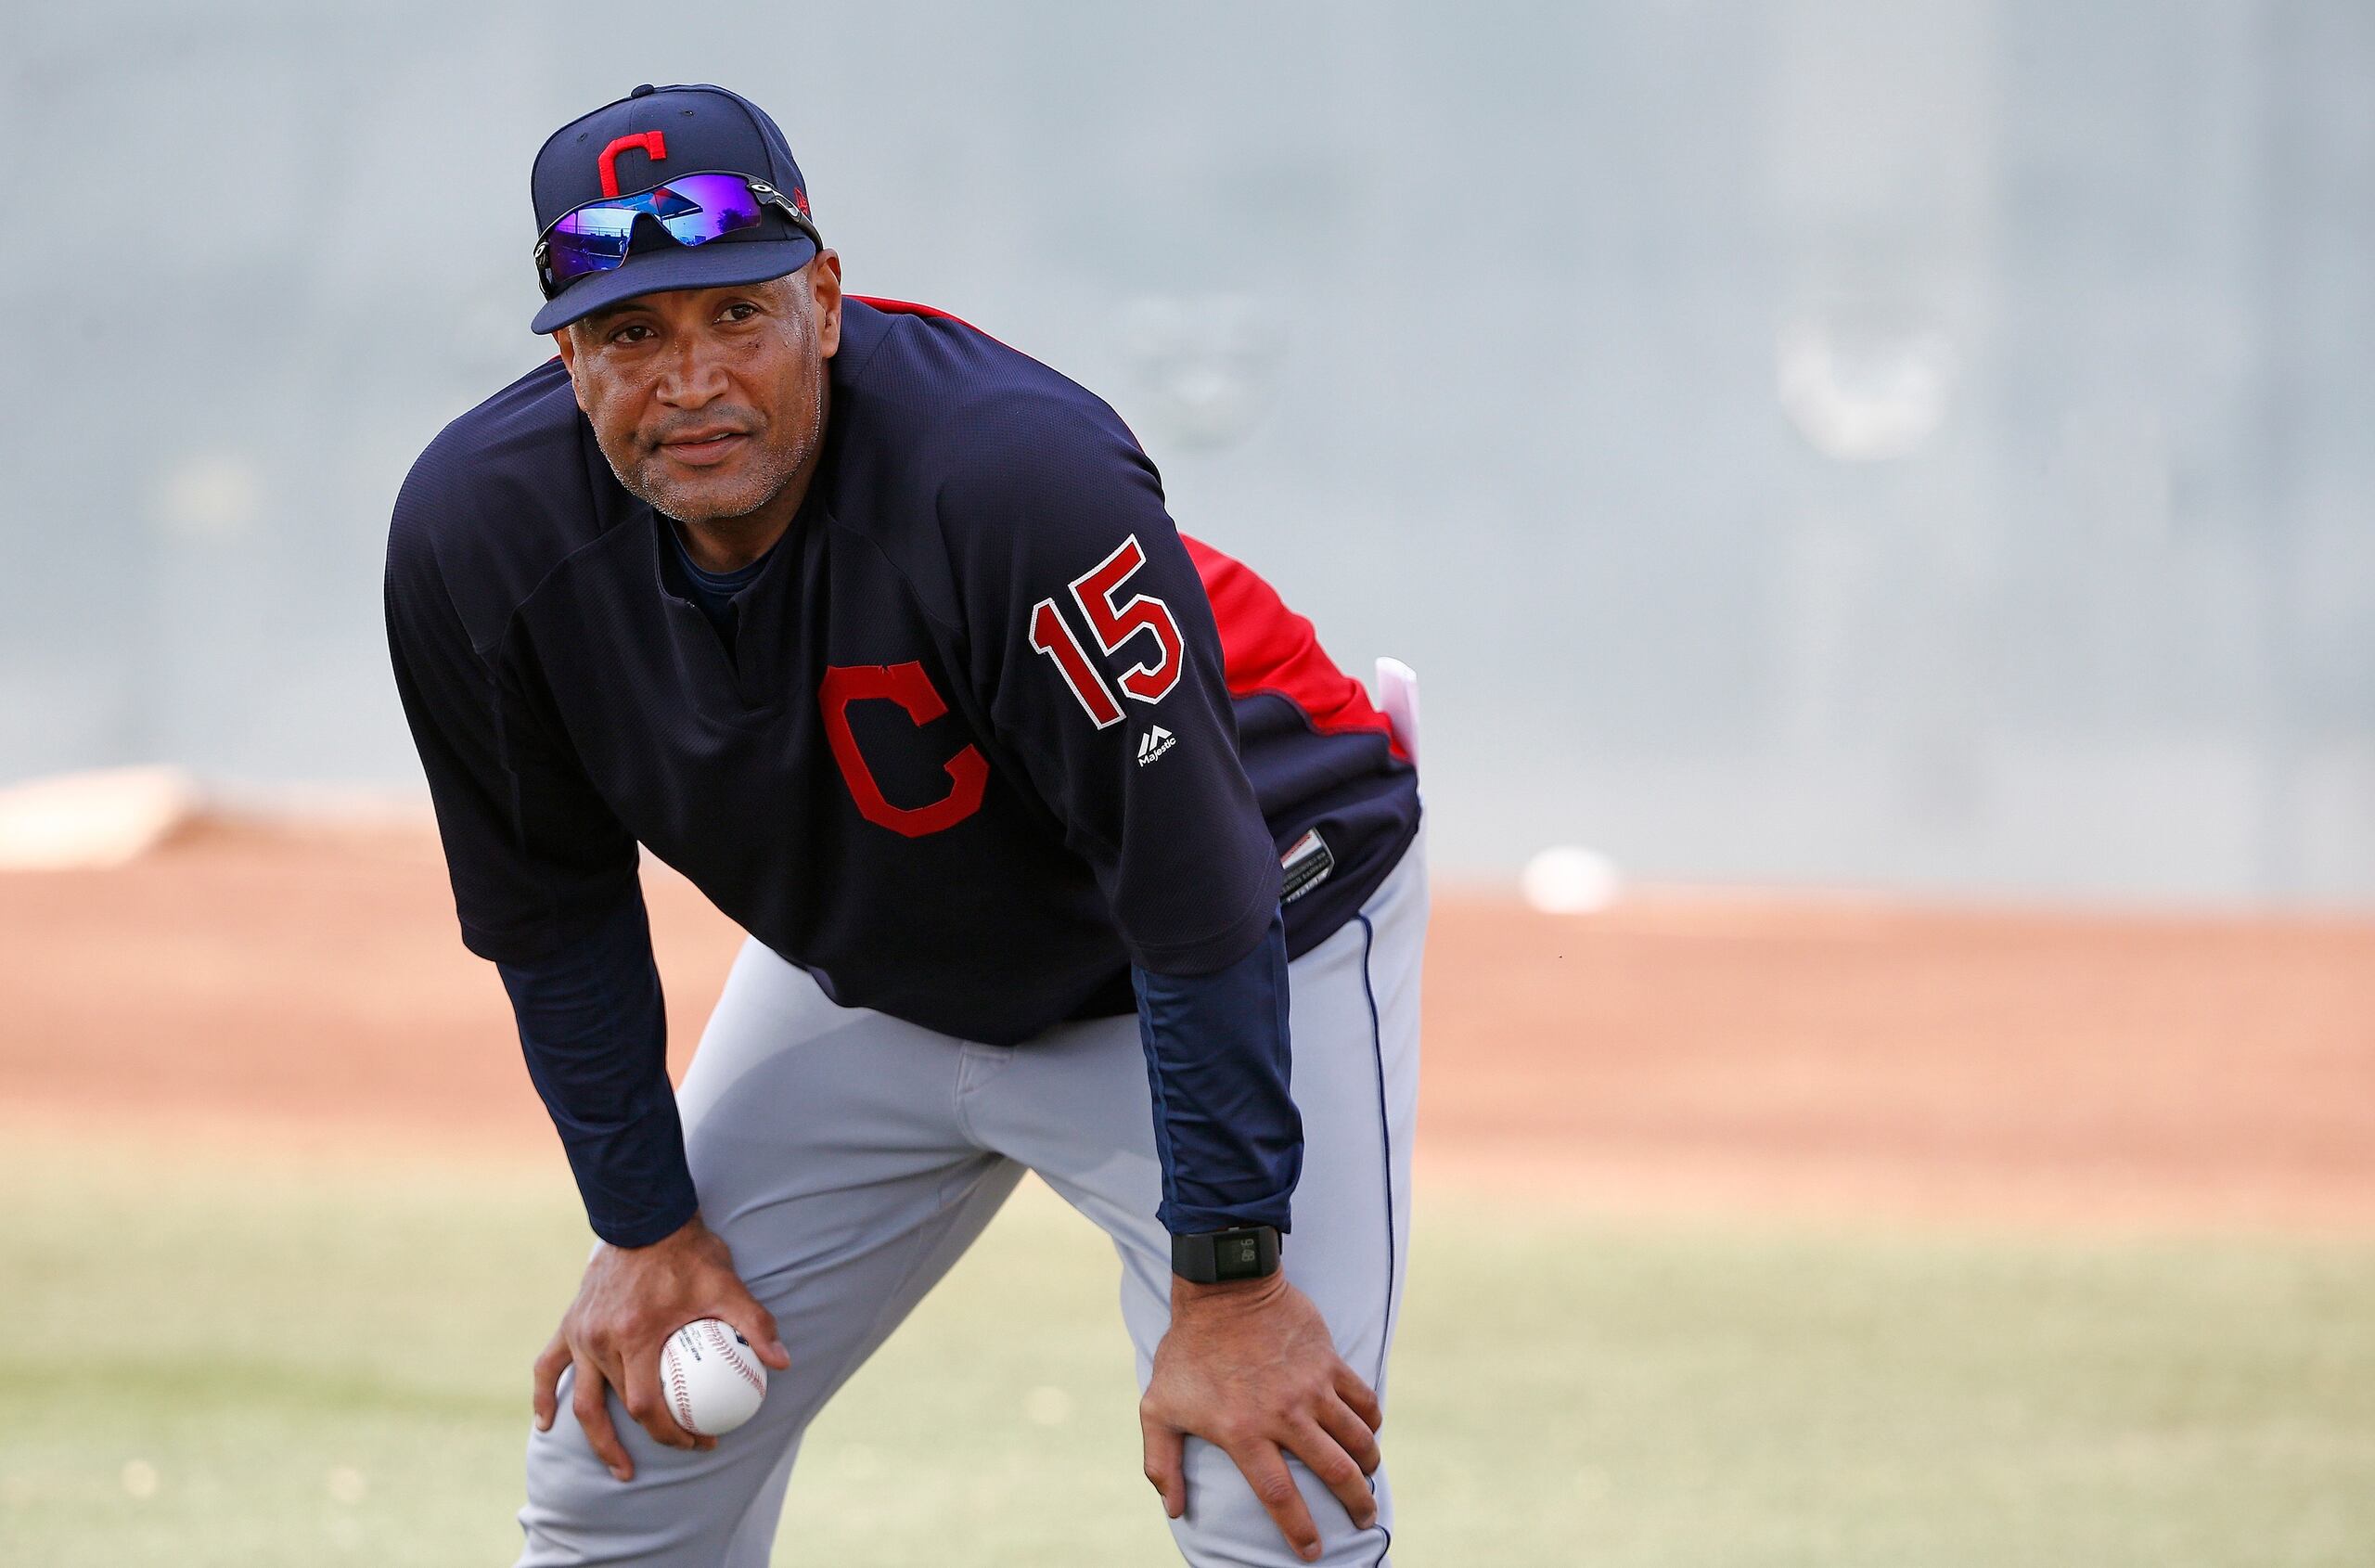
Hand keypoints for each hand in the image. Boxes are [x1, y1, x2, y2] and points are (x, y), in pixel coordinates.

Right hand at [530, 1214, 791, 1480]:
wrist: (645, 1217)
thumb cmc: (689, 1253)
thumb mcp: (727, 1285)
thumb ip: (755, 1323)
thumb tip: (782, 1362)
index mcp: (636, 1335)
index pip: (646, 1404)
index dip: (671, 1432)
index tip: (700, 1440)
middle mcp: (600, 1340)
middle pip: (613, 1409)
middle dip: (645, 1440)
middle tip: (676, 1450)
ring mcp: (581, 1334)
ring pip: (580, 1397)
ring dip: (597, 1436)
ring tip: (618, 1466)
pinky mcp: (570, 1324)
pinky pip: (547, 1367)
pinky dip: (544, 1397)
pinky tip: (547, 1425)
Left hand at [1139, 1273, 1383, 1561]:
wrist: (1223, 1290)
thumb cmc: (1187, 1350)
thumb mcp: (1158, 1407)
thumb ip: (1161, 1463)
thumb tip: (1173, 1510)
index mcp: (1243, 1431)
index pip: (1278, 1494)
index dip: (1298, 1529)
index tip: (1312, 1552)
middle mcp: (1283, 1414)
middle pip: (1334, 1471)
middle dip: (1355, 1503)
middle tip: (1364, 1519)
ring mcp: (1310, 1386)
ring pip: (1356, 1437)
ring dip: (1368, 1463)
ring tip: (1368, 1477)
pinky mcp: (1328, 1361)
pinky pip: (1363, 1397)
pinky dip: (1371, 1419)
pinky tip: (1370, 1431)